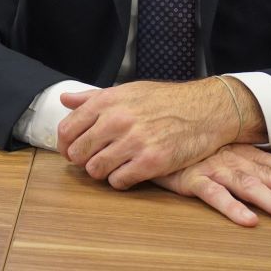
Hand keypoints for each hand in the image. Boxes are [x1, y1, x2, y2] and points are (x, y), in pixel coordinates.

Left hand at [57, 78, 259, 187]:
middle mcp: (117, 120)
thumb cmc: (165, 100)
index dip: (64, 144)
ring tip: (112, 166)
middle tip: (92, 161)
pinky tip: (128, 173)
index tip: (70, 151)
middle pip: (78, 152)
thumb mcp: (127, 90)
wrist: (205, 110)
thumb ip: (93, 97)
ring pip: (96, 170)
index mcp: (107, 101)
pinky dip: (120, 181)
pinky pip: (119, 181)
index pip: (68, 129)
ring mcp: (134, 141)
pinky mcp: (151, 162)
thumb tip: (65, 99)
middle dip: (82, 160)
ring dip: (100, 172)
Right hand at [151, 144, 270, 226]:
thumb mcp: (226, 149)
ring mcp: (216, 168)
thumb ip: (252, 160)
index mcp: (249, 154)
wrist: (154, 130)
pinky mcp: (192, 178)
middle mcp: (238, 160)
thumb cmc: (192, 144)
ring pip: (252, 187)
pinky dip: (231, 207)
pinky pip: (213, 194)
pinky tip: (247, 221)